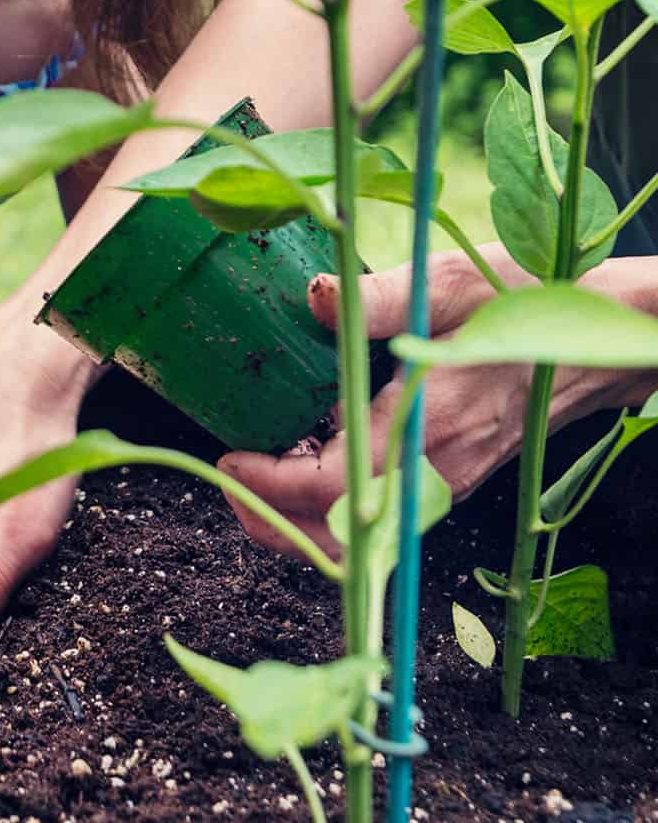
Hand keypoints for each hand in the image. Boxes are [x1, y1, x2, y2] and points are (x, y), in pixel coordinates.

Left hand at [218, 247, 639, 559]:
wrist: (596, 340)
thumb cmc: (526, 304)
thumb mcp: (449, 284)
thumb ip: (378, 297)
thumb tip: (315, 297)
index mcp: (425, 426)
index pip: (332, 484)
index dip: (270, 484)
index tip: (228, 460)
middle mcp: (434, 469)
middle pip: (343, 536)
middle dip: (274, 522)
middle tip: (227, 485)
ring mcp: (445, 481)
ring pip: (365, 538)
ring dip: (303, 523)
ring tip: (253, 484)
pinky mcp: (451, 478)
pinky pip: (385, 519)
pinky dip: (337, 511)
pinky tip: (306, 468)